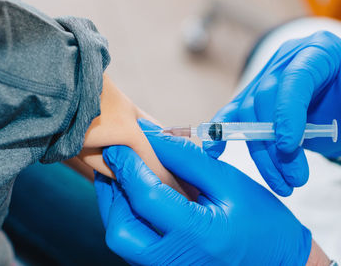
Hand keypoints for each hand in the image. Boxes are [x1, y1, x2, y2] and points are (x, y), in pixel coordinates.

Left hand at [93, 119, 310, 264]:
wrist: (279, 262)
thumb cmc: (261, 221)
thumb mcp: (228, 182)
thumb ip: (188, 159)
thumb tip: (152, 136)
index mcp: (197, 236)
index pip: (146, 197)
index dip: (127, 166)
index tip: (117, 143)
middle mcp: (175, 262)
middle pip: (120, 231)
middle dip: (112, 194)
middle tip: (115, 163)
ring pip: (122, 241)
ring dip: (115, 206)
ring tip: (121, 175)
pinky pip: (134, 246)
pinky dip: (127, 219)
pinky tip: (134, 197)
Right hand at [204, 31, 340, 195]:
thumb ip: (336, 118)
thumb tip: (294, 142)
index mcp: (318, 52)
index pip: (295, 77)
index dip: (287, 112)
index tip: (288, 146)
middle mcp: (287, 60)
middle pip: (265, 100)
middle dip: (275, 145)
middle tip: (294, 179)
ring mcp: (267, 77)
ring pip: (249, 116)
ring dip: (262, 155)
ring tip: (282, 184)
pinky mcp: (253, 97)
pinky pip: (234, 114)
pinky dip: (222, 133)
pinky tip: (214, 151)